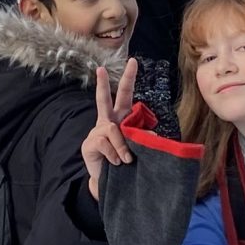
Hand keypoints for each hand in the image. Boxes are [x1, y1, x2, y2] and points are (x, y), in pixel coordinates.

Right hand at [82, 60, 138, 199]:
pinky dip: (115, 154)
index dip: (129, 78)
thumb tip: (154, 137)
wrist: (110, 182)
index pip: (125, 95)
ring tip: (127, 160)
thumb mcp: (139, 149)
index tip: (133, 61)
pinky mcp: (90, 144)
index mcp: (121, 118)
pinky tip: (116, 163)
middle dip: (103, 84)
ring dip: (123, 146)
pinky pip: (106, 144)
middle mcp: (107, 121)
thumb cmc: (126, 163)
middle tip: (101, 69)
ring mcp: (97, 132)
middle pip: (104, 99)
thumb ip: (146, 140)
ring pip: (113, 130)